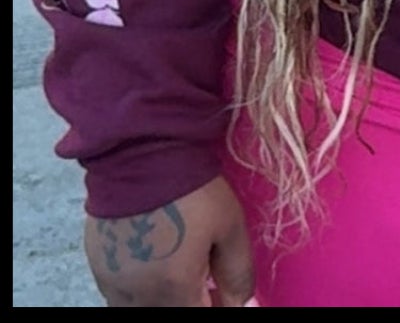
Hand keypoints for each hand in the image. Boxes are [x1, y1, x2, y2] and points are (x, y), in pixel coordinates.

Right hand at [85, 176, 255, 307]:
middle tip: (205, 281)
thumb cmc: (191, 188)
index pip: (199, 318)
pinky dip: (140, 289)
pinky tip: (154, 261)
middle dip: (190, 302)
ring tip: (178, 268)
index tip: (222, 293)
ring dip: (163, 298)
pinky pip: (120, 296)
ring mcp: (113, 284)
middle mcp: (138, 298)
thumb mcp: (230, 225)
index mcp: (174, 291)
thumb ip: (237, 272)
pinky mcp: (96, 267)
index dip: (218, 307)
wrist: (140, 153)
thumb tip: (243, 304)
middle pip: (169, 315)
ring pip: (141, 309)